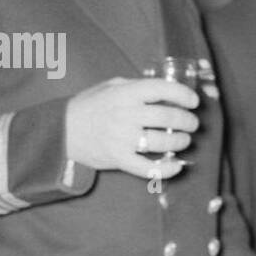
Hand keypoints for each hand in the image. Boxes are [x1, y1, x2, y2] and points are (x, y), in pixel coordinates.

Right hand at [65, 77, 198, 180]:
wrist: (62, 131)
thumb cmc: (90, 106)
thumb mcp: (111, 86)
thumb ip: (137, 87)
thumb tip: (168, 91)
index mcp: (124, 93)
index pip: (161, 89)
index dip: (182, 94)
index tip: (193, 101)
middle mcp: (125, 115)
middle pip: (167, 116)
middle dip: (187, 121)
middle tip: (192, 123)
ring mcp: (122, 139)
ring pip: (162, 142)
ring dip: (180, 142)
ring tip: (185, 140)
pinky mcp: (119, 159)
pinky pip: (147, 168)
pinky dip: (166, 169)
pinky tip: (177, 166)